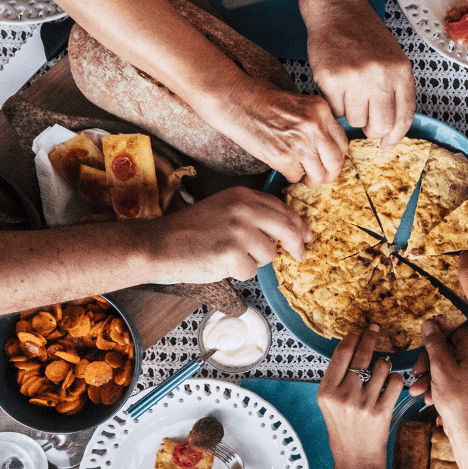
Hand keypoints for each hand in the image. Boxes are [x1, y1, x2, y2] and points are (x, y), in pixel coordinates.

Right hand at [154, 186, 310, 282]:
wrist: (160, 243)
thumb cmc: (192, 230)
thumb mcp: (225, 209)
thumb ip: (255, 214)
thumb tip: (291, 230)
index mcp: (243, 195)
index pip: (283, 209)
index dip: (299, 224)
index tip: (306, 235)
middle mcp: (243, 209)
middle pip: (288, 228)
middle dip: (297, 245)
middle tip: (299, 255)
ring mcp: (238, 231)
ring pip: (269, 254)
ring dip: (254, 260)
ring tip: (230, 254)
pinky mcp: (231, 254)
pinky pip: (251, 271)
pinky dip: (238, 273)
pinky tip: (221, 263)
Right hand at [212, 78, 347, 185]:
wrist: (236, 101)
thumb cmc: (262, 100)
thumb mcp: (300, 103)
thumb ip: (317, 122)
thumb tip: (328, 147)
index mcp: (321, 110)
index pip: (342, 142)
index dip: (338, 157)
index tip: (330, 162)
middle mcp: (315, 126)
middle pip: (336, 162)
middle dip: (330, 174)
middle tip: (321, 176)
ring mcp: (300, 143)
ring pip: (319, 175)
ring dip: (312, 180)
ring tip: (304, 177)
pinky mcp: (283, 158)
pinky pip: (296, 177)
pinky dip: (291, 177)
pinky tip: (285, 167)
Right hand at [307, 3, 414, 148]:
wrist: (339, 12)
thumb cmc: (365, 37)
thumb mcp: (393, 60)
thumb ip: (396, 91)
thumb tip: (391, 133)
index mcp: (401, 71)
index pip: (404, 117)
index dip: (395, 137)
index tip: (387, 145)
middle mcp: (381, 75)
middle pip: (380, 125)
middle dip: (372, 129)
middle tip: (365, 119)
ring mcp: (356, 77)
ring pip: (356, 121)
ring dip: (351, 113)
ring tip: (350, 91)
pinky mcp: (332, 79)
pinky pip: (335, 110)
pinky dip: (335, 104)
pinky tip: (337, 85)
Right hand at [318, 325, 403, 468]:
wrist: (355, 458)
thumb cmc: (343, 428)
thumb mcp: (329, 403)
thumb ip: (336, 377)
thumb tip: (351, 345)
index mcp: (326, 391)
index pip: (341, 353)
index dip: (353, 337)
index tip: (359, 330)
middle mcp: (343, 395)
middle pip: (361, 354)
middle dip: (371, 336)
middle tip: (376, 328)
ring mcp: (363, 404)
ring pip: (382, 366)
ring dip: (385, 364)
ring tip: (381, 372)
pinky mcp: (382, 411)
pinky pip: (395, 382)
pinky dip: (395, 379)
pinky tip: (390, 383)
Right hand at [409, 320, 467, 437]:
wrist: (466, 431)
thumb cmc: (458, 401)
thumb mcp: (441, 368)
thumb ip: (434, 344)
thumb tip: (429, 324)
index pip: (457, 330)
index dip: (440, 330)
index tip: (424, 334)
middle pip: (447, 348)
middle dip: (428, 360)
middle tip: (417, 369)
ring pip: (443, 364)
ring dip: (427, 375)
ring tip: (416, 389)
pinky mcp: (462, 386)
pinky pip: (445, 377)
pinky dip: (433, 385)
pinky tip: (426, 396)